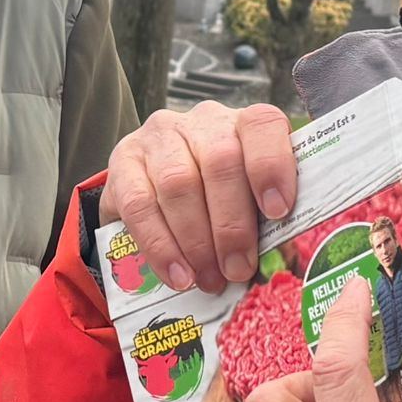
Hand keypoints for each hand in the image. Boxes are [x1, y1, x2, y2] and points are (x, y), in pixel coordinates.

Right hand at [102, 101, 296, 291]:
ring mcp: (159, 137)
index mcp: (243, 125)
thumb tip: (278, 263)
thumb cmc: (216, 202)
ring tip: (208, 278)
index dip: (272, 166)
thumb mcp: (246, 201)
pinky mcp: (123, 160)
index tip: (278, 211)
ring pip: (178, 183)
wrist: (155, 194)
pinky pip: (138, 204)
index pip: (262, 126)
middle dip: (231, 224)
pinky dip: (160, 245)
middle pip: (220, 162)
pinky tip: (177, 274)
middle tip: (237, 270)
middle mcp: (202, 122)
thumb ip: (263, 220)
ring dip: (196, 240)